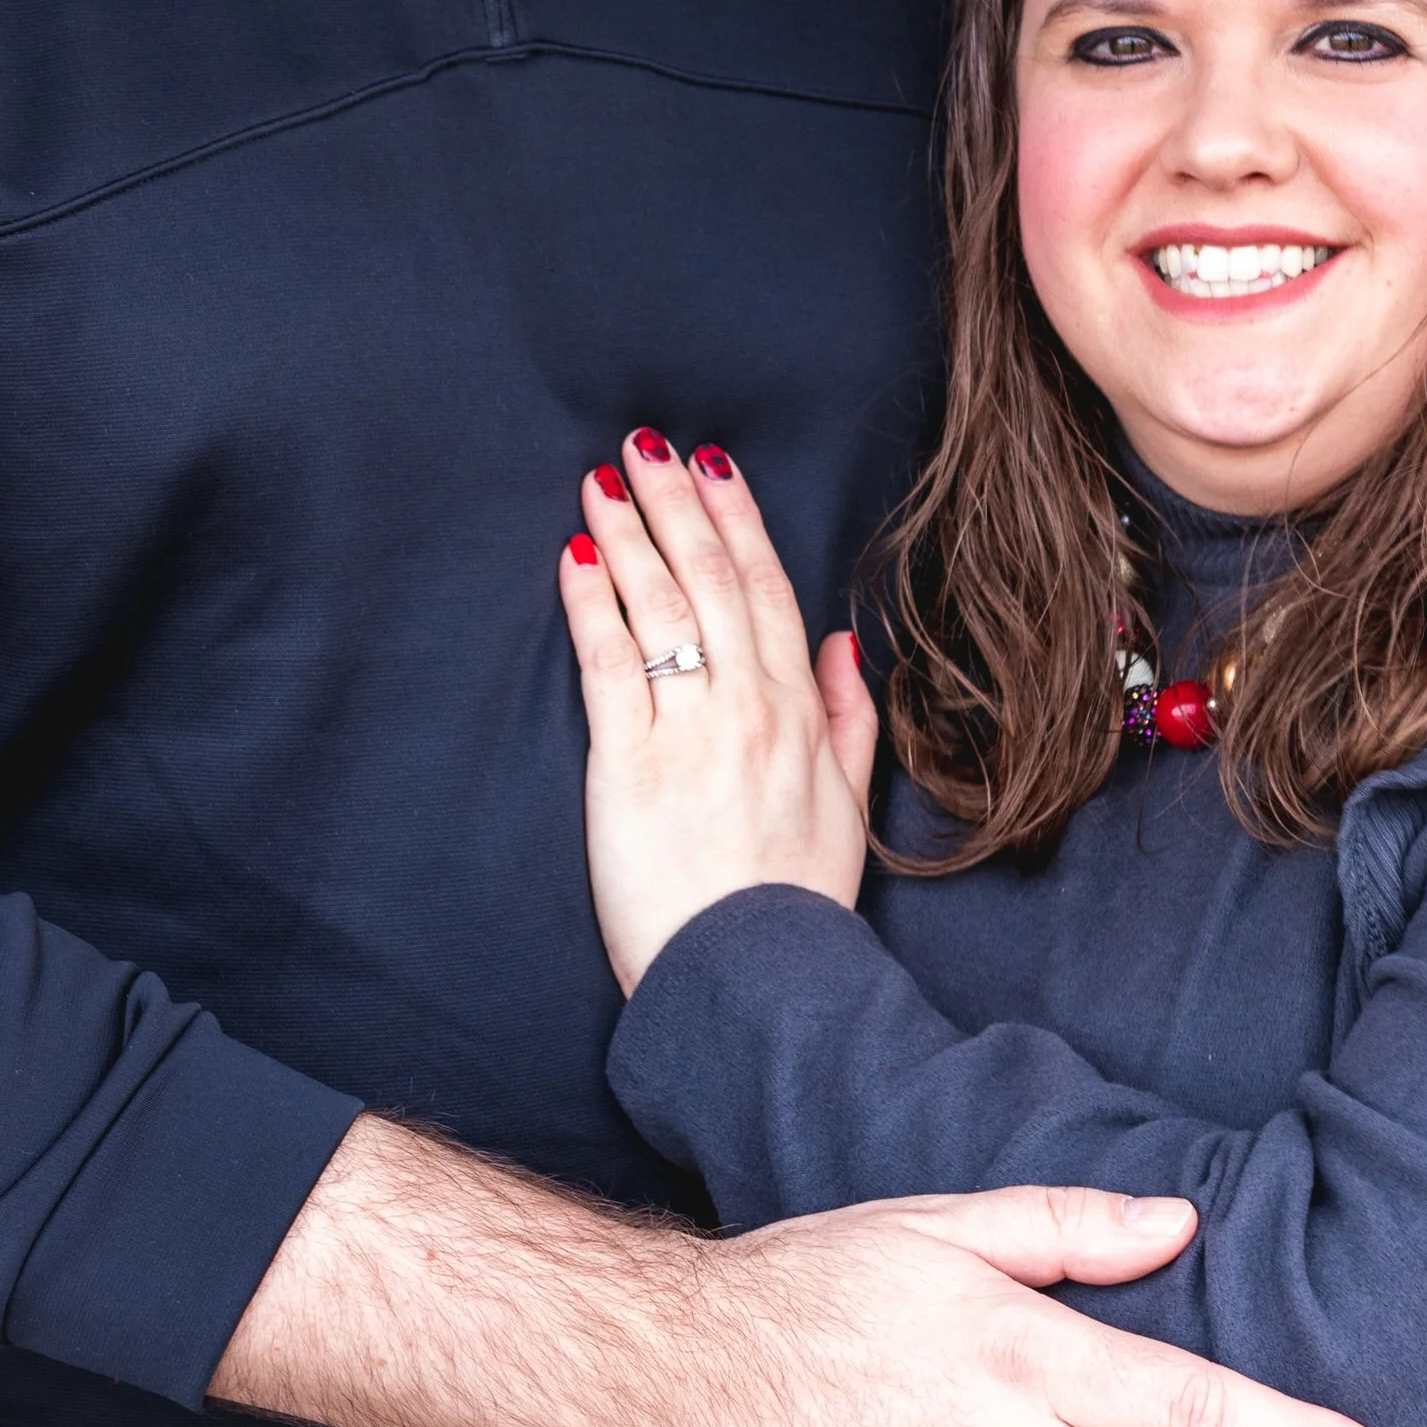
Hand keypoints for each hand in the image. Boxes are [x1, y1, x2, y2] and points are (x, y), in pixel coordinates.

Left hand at [558, 431, 876, 991]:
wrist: (756, 982)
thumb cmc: (796, 903)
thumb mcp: (848, 806)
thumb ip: (850, 718)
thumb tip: (846, 644)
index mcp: (801, 714)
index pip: (769, 592)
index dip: (739, 522)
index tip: (714, 466)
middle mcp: (750, 708)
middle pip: (713, 580)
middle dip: (679, 504)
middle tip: (648, 444)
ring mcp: (691, 733)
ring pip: (661, 608)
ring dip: (631, 534)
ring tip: (603, 480)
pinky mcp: (630, 767)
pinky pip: (611, 664)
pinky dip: (593, 605)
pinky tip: (576, 558)